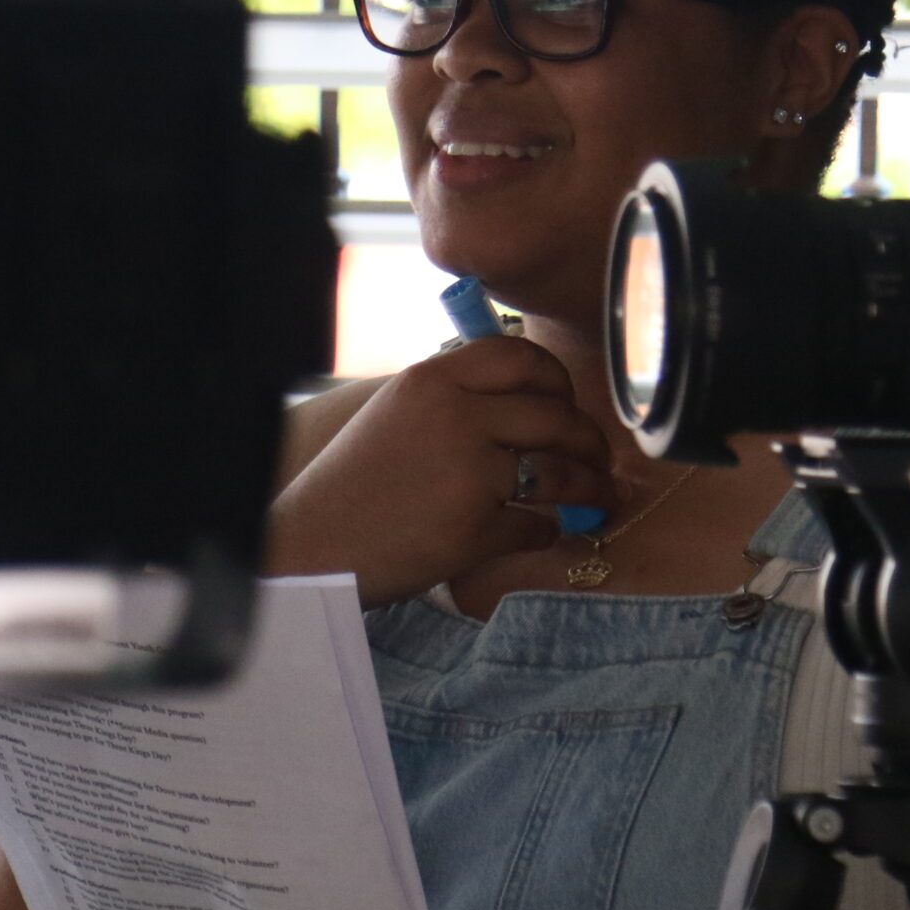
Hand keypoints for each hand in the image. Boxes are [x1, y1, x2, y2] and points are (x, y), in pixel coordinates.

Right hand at [266, 337, 616, 604]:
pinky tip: (543, 533)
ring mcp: (467, 473)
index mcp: (433, 380)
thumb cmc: (355, 483)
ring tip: (599, 499)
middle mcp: (455, 416)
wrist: (310, 551)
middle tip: (599, 459)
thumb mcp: (396, 413)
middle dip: (590, 441)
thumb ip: (455, 396)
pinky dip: (547, 532)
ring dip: (590, 488)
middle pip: (556, 416)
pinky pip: (536, 525)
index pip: (523, 358)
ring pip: (560, 472)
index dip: (558, 381)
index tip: (567, 404)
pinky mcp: (474, 528)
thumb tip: (532, 397)